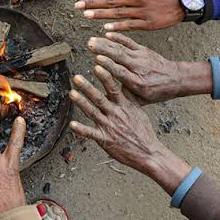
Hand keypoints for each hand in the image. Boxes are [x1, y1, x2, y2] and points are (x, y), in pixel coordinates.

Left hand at [68, 69, 191, 193]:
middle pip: (99, 98)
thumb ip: (129, 97)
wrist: (148, 153)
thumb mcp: (139, 111)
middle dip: (87, 87)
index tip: (98, 66)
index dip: (105, 77)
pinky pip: (91, 134)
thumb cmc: (143, 132)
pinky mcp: (105, 140)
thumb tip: (124, 82)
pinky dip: (81, 129)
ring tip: (71, 93)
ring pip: (93, 112)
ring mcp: (110, 127)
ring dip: (81, 102)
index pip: (113, 88)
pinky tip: (72, 124)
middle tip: (76, 77)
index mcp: (125, 106)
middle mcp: (116, 114)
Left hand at [74, 0, 182, 30]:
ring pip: (117, 13)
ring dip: (100, 14)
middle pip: (110, 1)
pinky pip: (130, 25)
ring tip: (86, 15)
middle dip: (92, 3)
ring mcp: (142, 11)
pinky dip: (118, 27)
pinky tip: (105, 29)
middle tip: (77, 6)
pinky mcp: (148, 23)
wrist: (182, 2)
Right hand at [87, 33, 212, 103]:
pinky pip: (129, 42)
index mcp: (137, 82)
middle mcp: (138, 68)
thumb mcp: (141, 100)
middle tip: (89, 45)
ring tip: (92, 40)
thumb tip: (105, 98)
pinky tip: (107, 33)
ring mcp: (141, 57)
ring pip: (121, 48)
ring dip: (106, 43)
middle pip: (119, 57)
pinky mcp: (143, 50)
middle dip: (103, 50)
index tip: (96, 59)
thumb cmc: (156, 92)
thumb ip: (124, 97)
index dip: (108, 65)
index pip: (120, 72)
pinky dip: (118, 37)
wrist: (176, 79)